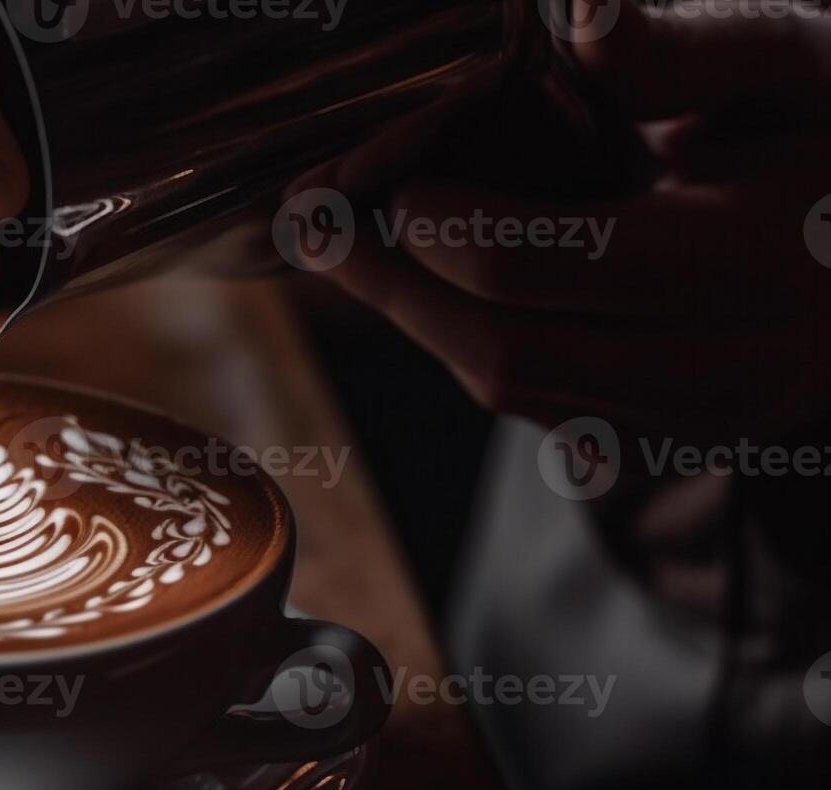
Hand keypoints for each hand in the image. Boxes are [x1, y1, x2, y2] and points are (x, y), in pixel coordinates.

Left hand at [293, 0, 830, 442]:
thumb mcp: (801, 58)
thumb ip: (695, 43)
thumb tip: (587, 16)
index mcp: (755, 257)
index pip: (538, 267)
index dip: (438, 229)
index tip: (392, 182)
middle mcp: (733, 362)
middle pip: (505, 352)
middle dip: (394, 290)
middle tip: (318, 231)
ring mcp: (707, 415)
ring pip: (519, 392)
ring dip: (423, 325)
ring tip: (353, 257)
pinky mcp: (685, 436)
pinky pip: (550, 408)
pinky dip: (475, 349)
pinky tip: (434, 290)